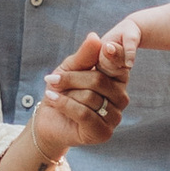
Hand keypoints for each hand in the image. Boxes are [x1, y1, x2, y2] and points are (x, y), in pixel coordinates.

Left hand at [31, 27, 135, 161]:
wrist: (48, 119)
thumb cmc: (62, 90)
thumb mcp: (70, 68)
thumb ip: (84, 55)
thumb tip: (95, 37)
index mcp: (117, 79)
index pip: (120, 64)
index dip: (114, 55)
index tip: (106, 47)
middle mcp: (121, 98)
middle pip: (99, 80)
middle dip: (71, 78)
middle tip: (52, 79)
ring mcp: (115, 117)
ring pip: (90, 97)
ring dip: (66, 94)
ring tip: (53, 94)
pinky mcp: (103, 133)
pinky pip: (83, 114)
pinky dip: (64, 104)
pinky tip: (52, 100)